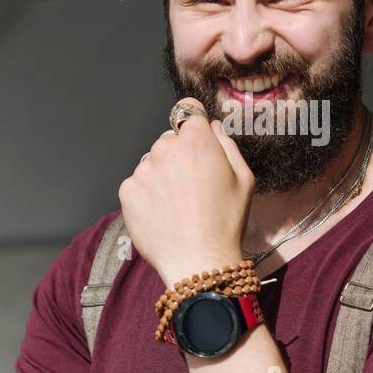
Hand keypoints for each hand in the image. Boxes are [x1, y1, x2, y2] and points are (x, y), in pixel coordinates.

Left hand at [119, 99, 255, 286]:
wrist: (198, 261)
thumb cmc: (226, 222)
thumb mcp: (244, 179)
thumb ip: (227, 144)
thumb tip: (212, 126)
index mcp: (197, 140)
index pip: (188, 111)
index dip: (194, 126)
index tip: (197, 141)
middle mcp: (166, 147)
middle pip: (169, 140)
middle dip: (179, 155)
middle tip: (192, 186)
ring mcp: (144, 168)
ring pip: (152, 163)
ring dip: (161, 175)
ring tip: (177, 205)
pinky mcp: (127, 190)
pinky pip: (137, 184)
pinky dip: (147, 195)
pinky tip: (163, 214)